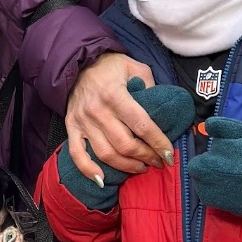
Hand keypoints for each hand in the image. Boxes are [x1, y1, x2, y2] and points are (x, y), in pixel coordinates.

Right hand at [65, 52, 171, 179]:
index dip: (158, 143)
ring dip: (127, 166)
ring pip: (106, 154)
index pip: (141, 125)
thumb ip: (149, 85)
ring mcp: (83, 121)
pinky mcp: (71, 127)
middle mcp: (97, 110)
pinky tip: (102, 180)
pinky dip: (88, 170)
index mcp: (115, 94)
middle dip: (146, 157)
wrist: (77, 61)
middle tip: (158, 161)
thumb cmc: (109, 66)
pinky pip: (77, 154)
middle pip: (125, 144)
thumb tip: (162, 109)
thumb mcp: (134, 66)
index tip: (170, 155)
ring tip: (141, 167)